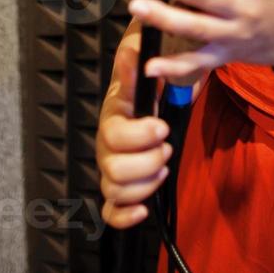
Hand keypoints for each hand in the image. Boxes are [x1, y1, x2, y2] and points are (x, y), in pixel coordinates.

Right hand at [96, 20, 174, 229]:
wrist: (164, 80)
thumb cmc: (158, 70)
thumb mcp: (151, 58)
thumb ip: (138, 58)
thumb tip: (130, 56)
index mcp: (113, 112)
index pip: (114, 135)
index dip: (140, 136)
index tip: (162, 126)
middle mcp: (107, 141)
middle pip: (112, 168)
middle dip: (147, 162)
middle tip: (167, 147)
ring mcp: (112, 164)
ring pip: (114, 190)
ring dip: (145, 184)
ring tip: (163, 166)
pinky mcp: (123, 183)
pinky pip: (111, 210)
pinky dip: (124, 216)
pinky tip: (143, 210)